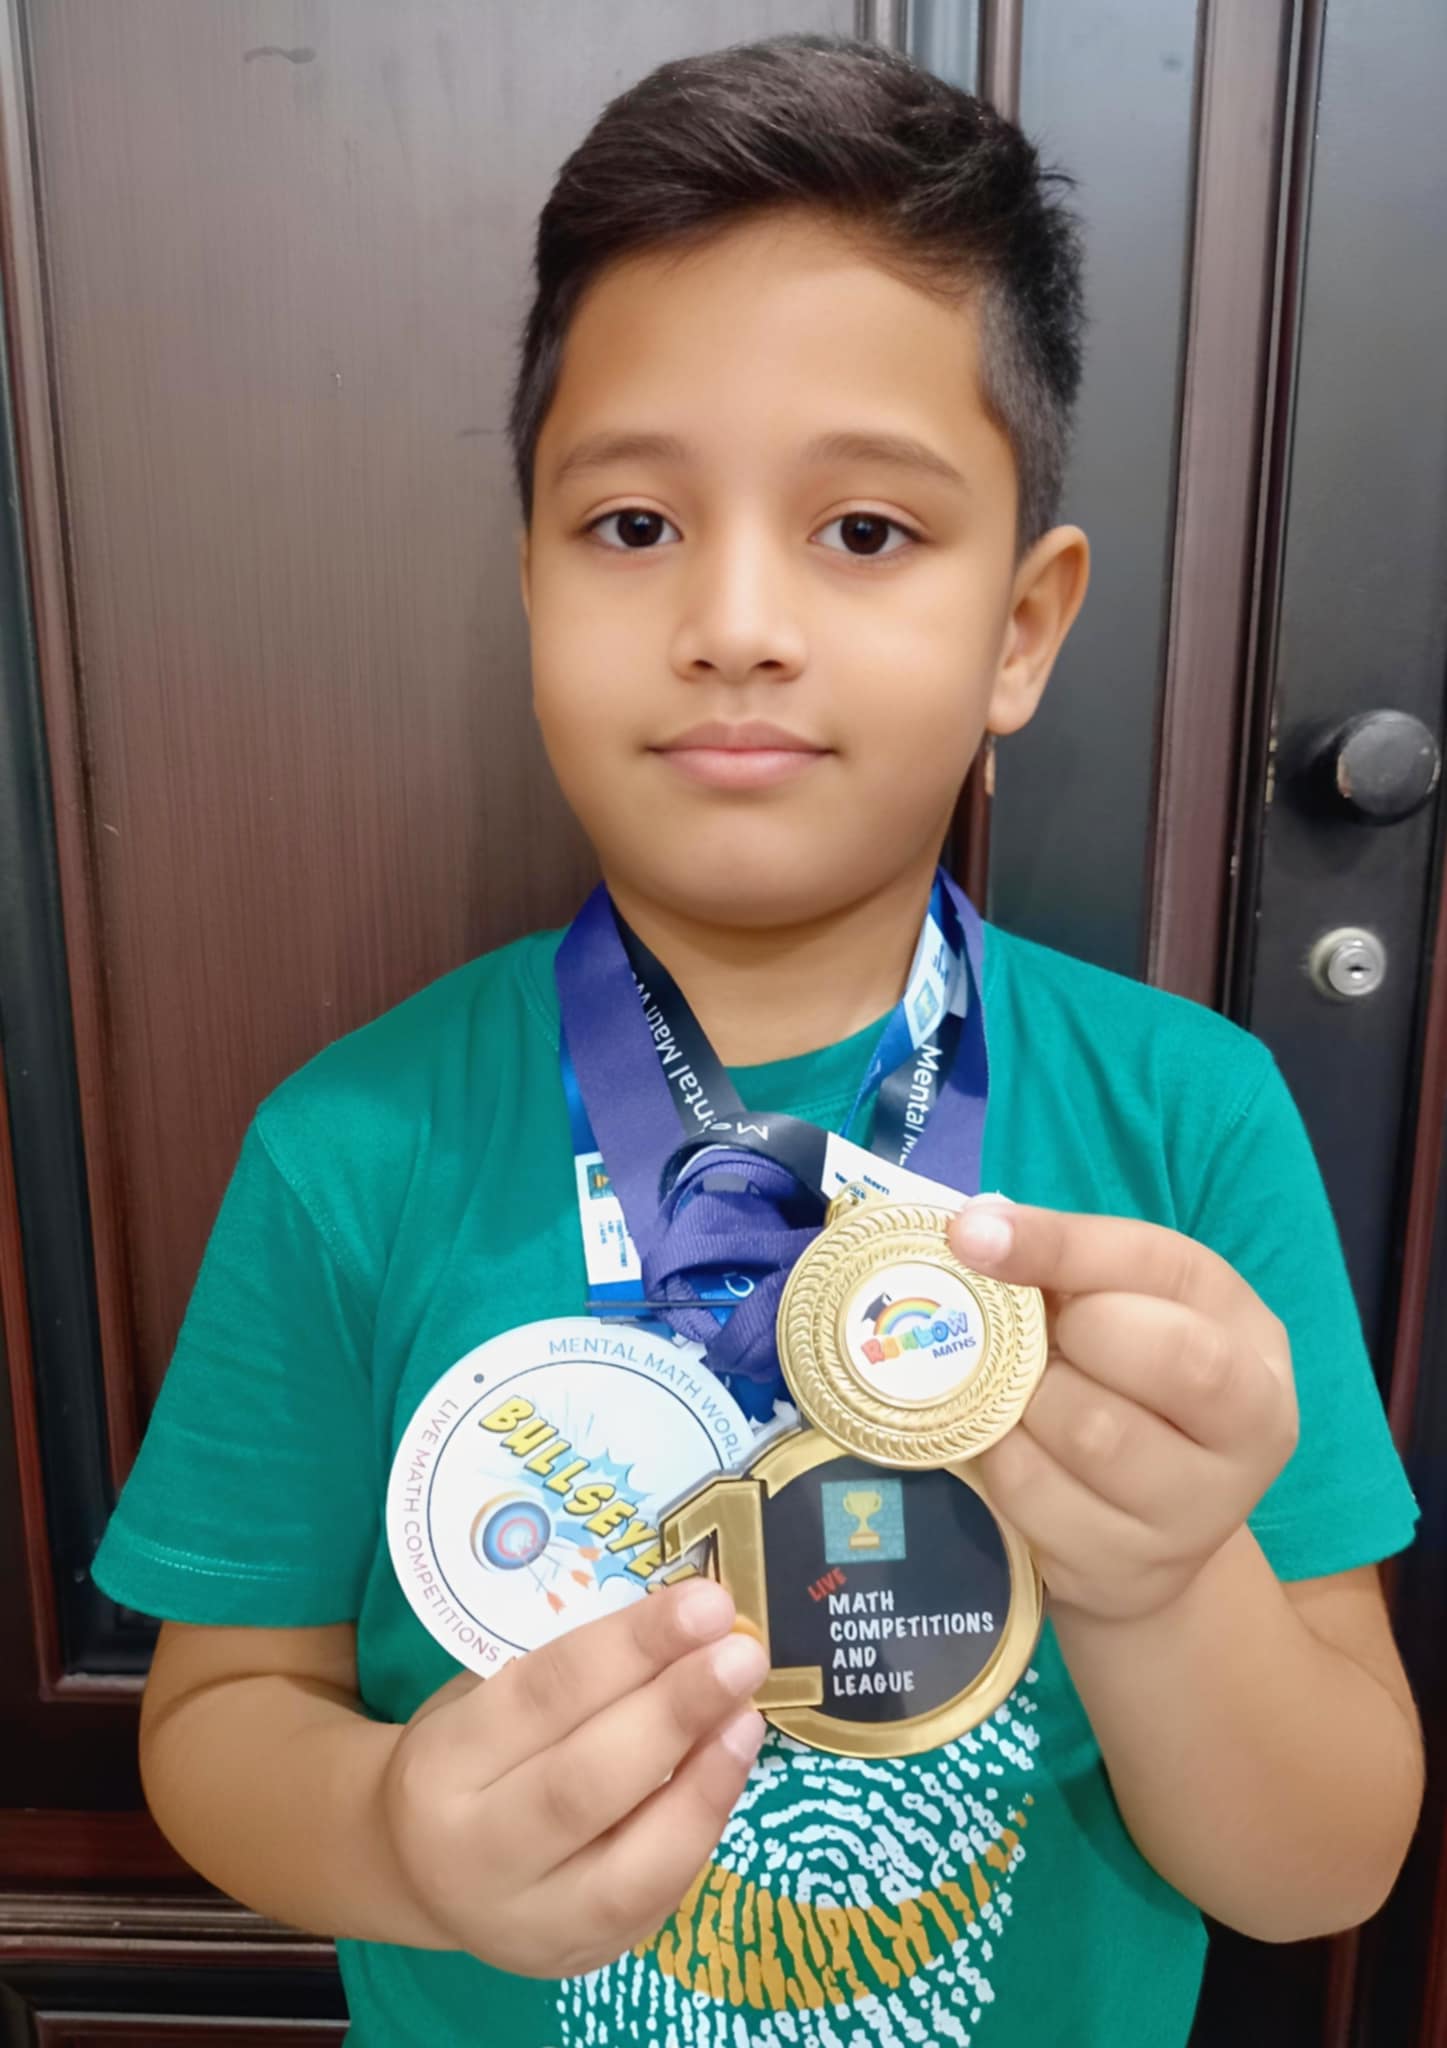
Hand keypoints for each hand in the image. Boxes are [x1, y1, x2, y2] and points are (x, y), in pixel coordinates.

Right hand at [374, 1580, 767, 1973]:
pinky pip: (654, 1898)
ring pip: (628, 1866)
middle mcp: (474, 1854)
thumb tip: (693, 1630)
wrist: (425, 1871)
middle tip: (743, 1654)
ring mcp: (527, 1922)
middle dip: (675, 1713)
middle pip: (582, 1784)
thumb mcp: (490, 1697)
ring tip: (749, 1716)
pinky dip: (701, 1829)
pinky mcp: (578, 1960)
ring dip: (705, 1783)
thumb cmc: (475, 1753)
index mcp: (441, 1765)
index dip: (631, 1647)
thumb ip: (575, 1673)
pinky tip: (731, 1769)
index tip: (705, 1604)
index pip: (543, 1696)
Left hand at [949, 1199, 1298, 1624]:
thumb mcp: (1118, 1317)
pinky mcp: (1134, 1568)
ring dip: (1028, 1402)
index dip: (1064, 1243)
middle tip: (1039, 1342)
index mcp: (1249, 1335)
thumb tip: (973, 1229)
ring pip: (1096, 1432)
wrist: (1139, 1537)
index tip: (971, 1233)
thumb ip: (1065, 1269)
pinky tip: (1007, 1450)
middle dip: (1079, 1334)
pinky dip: (1000, 1460)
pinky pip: (1037, 1493)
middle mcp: (1254, 1422)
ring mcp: (1202, 1509)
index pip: (1165, 1265)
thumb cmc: (1120, 1393)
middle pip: (1175, 1357)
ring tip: (1021, 1397)